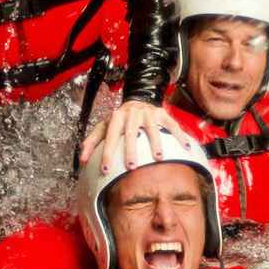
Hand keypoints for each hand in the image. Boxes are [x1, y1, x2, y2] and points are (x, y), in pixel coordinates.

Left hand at [78, 101, 195, 174]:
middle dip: (131, 150)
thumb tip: (83, 159)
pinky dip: (179, 135)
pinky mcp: (162, 114)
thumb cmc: (120, 119)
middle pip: (131, 133)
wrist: (138, 99)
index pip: (110, 136)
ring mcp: (148, 113)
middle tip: (131, 166)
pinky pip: (172, 124)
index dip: (107, 153)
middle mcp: (132, 114)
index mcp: (116, 117)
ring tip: (158, 157)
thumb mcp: (103, 126)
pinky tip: (185, 147)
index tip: (106, 169)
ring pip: (152, 128)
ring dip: (156, 142)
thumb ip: (92, 142)